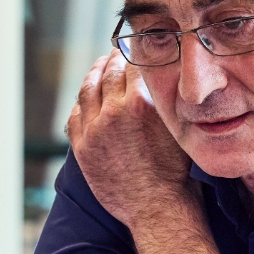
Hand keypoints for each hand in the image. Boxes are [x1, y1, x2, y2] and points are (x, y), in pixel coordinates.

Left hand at [66, 52, 193, 228]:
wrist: (157, 207)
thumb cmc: (176, 170)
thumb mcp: (178, 125)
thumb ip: (165, 97)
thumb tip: (161, 74)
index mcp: (140, 102)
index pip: (132, 62)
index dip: (134, 50)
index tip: (135, 45)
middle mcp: (113, 112)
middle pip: (108, 72)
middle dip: (112, 58)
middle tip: (115, 53)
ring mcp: (93, 130)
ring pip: (87, 90)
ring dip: (93, 74)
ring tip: (98, 68)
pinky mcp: (82, 149)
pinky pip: (74, 115)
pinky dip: (80, 102)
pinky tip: (86, 99)